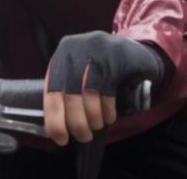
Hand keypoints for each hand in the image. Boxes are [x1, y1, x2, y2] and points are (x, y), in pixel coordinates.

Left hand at [43, 32, 163, 145]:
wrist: (135, 53)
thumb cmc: (102, 70)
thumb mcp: (79, 74)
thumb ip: (66, 92)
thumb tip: (57, 125)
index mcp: (62, 55)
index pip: (51, 90)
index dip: (55, 118)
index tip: (60, 137)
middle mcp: (76, 49)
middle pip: (70, 94)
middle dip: (76, 122)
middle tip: (83, 136)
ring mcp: (97, 51)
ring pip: (89, 95)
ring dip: (93, 117)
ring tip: (96, 125)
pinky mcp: (118, 58)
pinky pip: (108, 92)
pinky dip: (107, 110)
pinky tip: (109, 116)